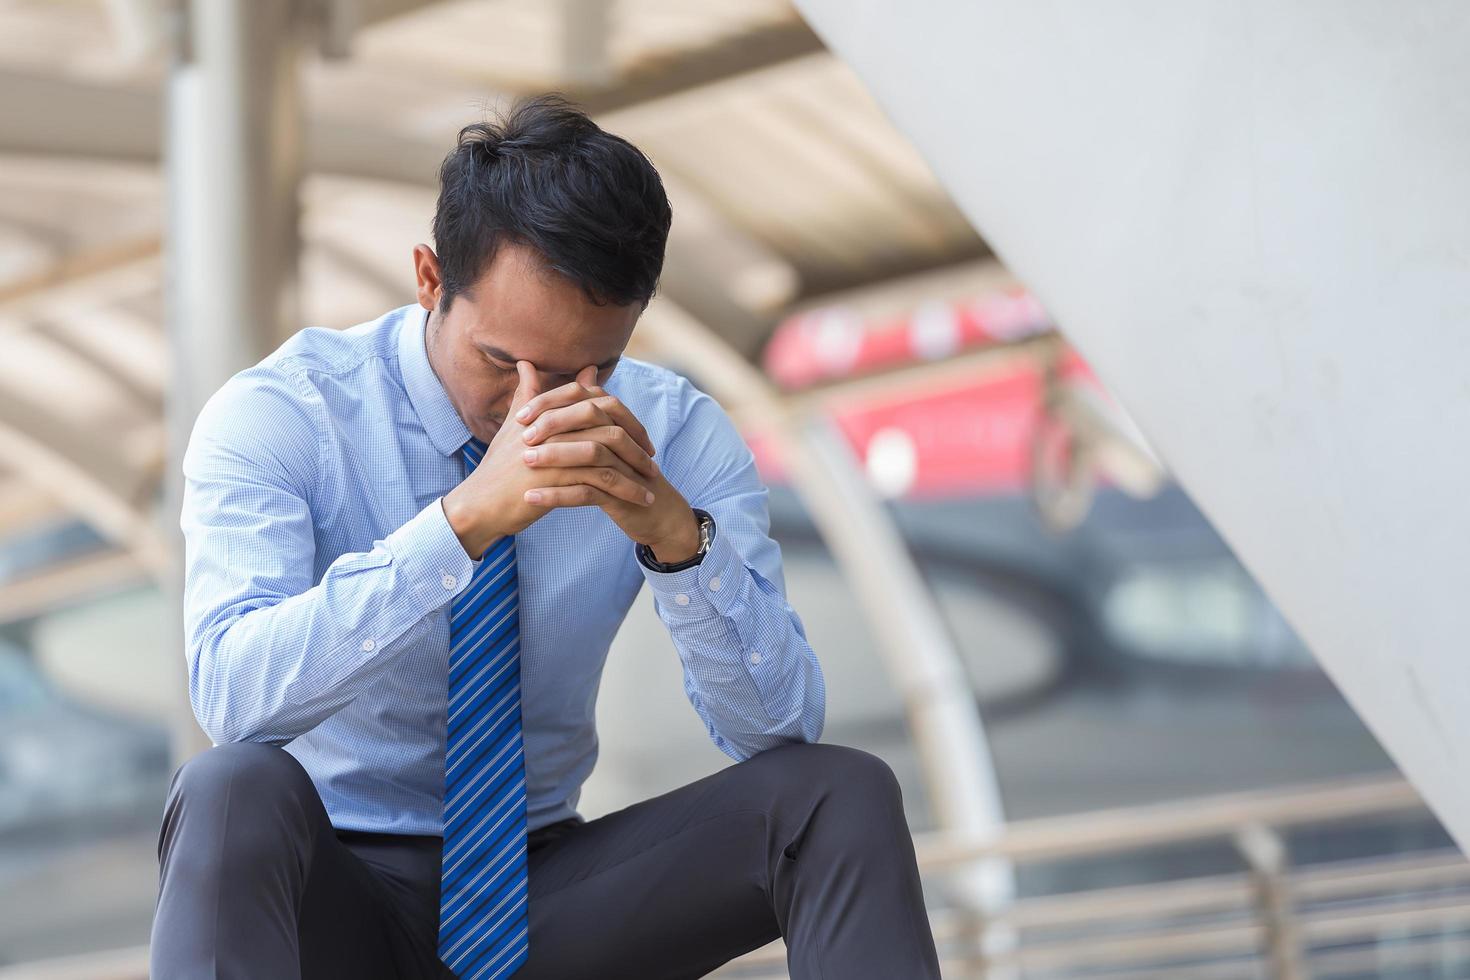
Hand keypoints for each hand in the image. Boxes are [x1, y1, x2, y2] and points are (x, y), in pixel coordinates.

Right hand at [441, 361, 659, 558]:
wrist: (481, 504)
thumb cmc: (499, 468)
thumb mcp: (514, 426)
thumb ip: (527, 395)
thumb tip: (529, 363)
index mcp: (549, 412)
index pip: (597, 404)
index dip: (623, 418)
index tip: (640, 437)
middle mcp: (556, 427)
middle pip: (610, 425)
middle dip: (637, 443)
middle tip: (652, 459)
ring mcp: (558, 450)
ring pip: (611, 454)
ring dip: (636, 471)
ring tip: (652, 486)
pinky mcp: (559, 477)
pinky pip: (604, 481)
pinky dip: (627, 491)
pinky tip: (641, 502)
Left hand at [519, 366, 702, 561]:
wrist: (656, 514)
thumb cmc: (621, 476)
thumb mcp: (600, 445)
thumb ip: (578, 414)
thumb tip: (560, 371)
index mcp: (615, 421)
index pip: (582, 396)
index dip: (551, 402)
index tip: (520, 415)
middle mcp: (623, 437)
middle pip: (589, 417)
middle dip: (553, 423)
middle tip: (521, 436)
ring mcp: (625, 466)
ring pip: (590, 452)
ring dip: (555, 456)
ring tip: (525, 461)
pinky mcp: (622, 495)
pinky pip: (588, 492)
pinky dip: (557, 494)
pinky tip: (532, 498)